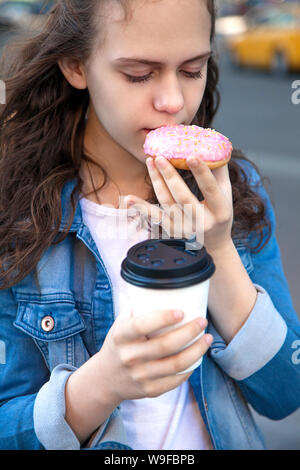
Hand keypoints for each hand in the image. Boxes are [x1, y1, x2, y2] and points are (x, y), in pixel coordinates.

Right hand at [95, 309, 211, 404]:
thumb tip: (156, 285)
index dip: (163, 318)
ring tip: (207, 338)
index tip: (181, 311)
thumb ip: (135, 308)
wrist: (105, 379)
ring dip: (196, 350)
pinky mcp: (149, 390)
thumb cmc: (118, 345)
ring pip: (176, 364)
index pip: (142, 325)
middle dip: (189, 332)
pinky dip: (190, 368)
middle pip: (166, 345)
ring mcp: (139, 376)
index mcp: (121, 336)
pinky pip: (175, 380)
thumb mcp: (119, 325)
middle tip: (202, 322)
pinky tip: (197, 358)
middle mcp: (129, 357)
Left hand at [124, 156, 233, 254]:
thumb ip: (219, 171)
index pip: (210, 189)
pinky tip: (129, 199)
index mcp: (220, 211)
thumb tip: (212, 144)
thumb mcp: (226, 195)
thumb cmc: (219, 212)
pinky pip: (155, 218)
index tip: (191, 155)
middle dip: (170, 176)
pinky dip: (141, 208)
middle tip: (159, 157)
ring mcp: (185, 229)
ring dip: (156, 182)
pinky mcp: (172, 232)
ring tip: (150, 161)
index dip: (201, 172)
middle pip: (183, 196)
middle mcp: (202, 222)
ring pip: (167, 203)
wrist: (214, 244)